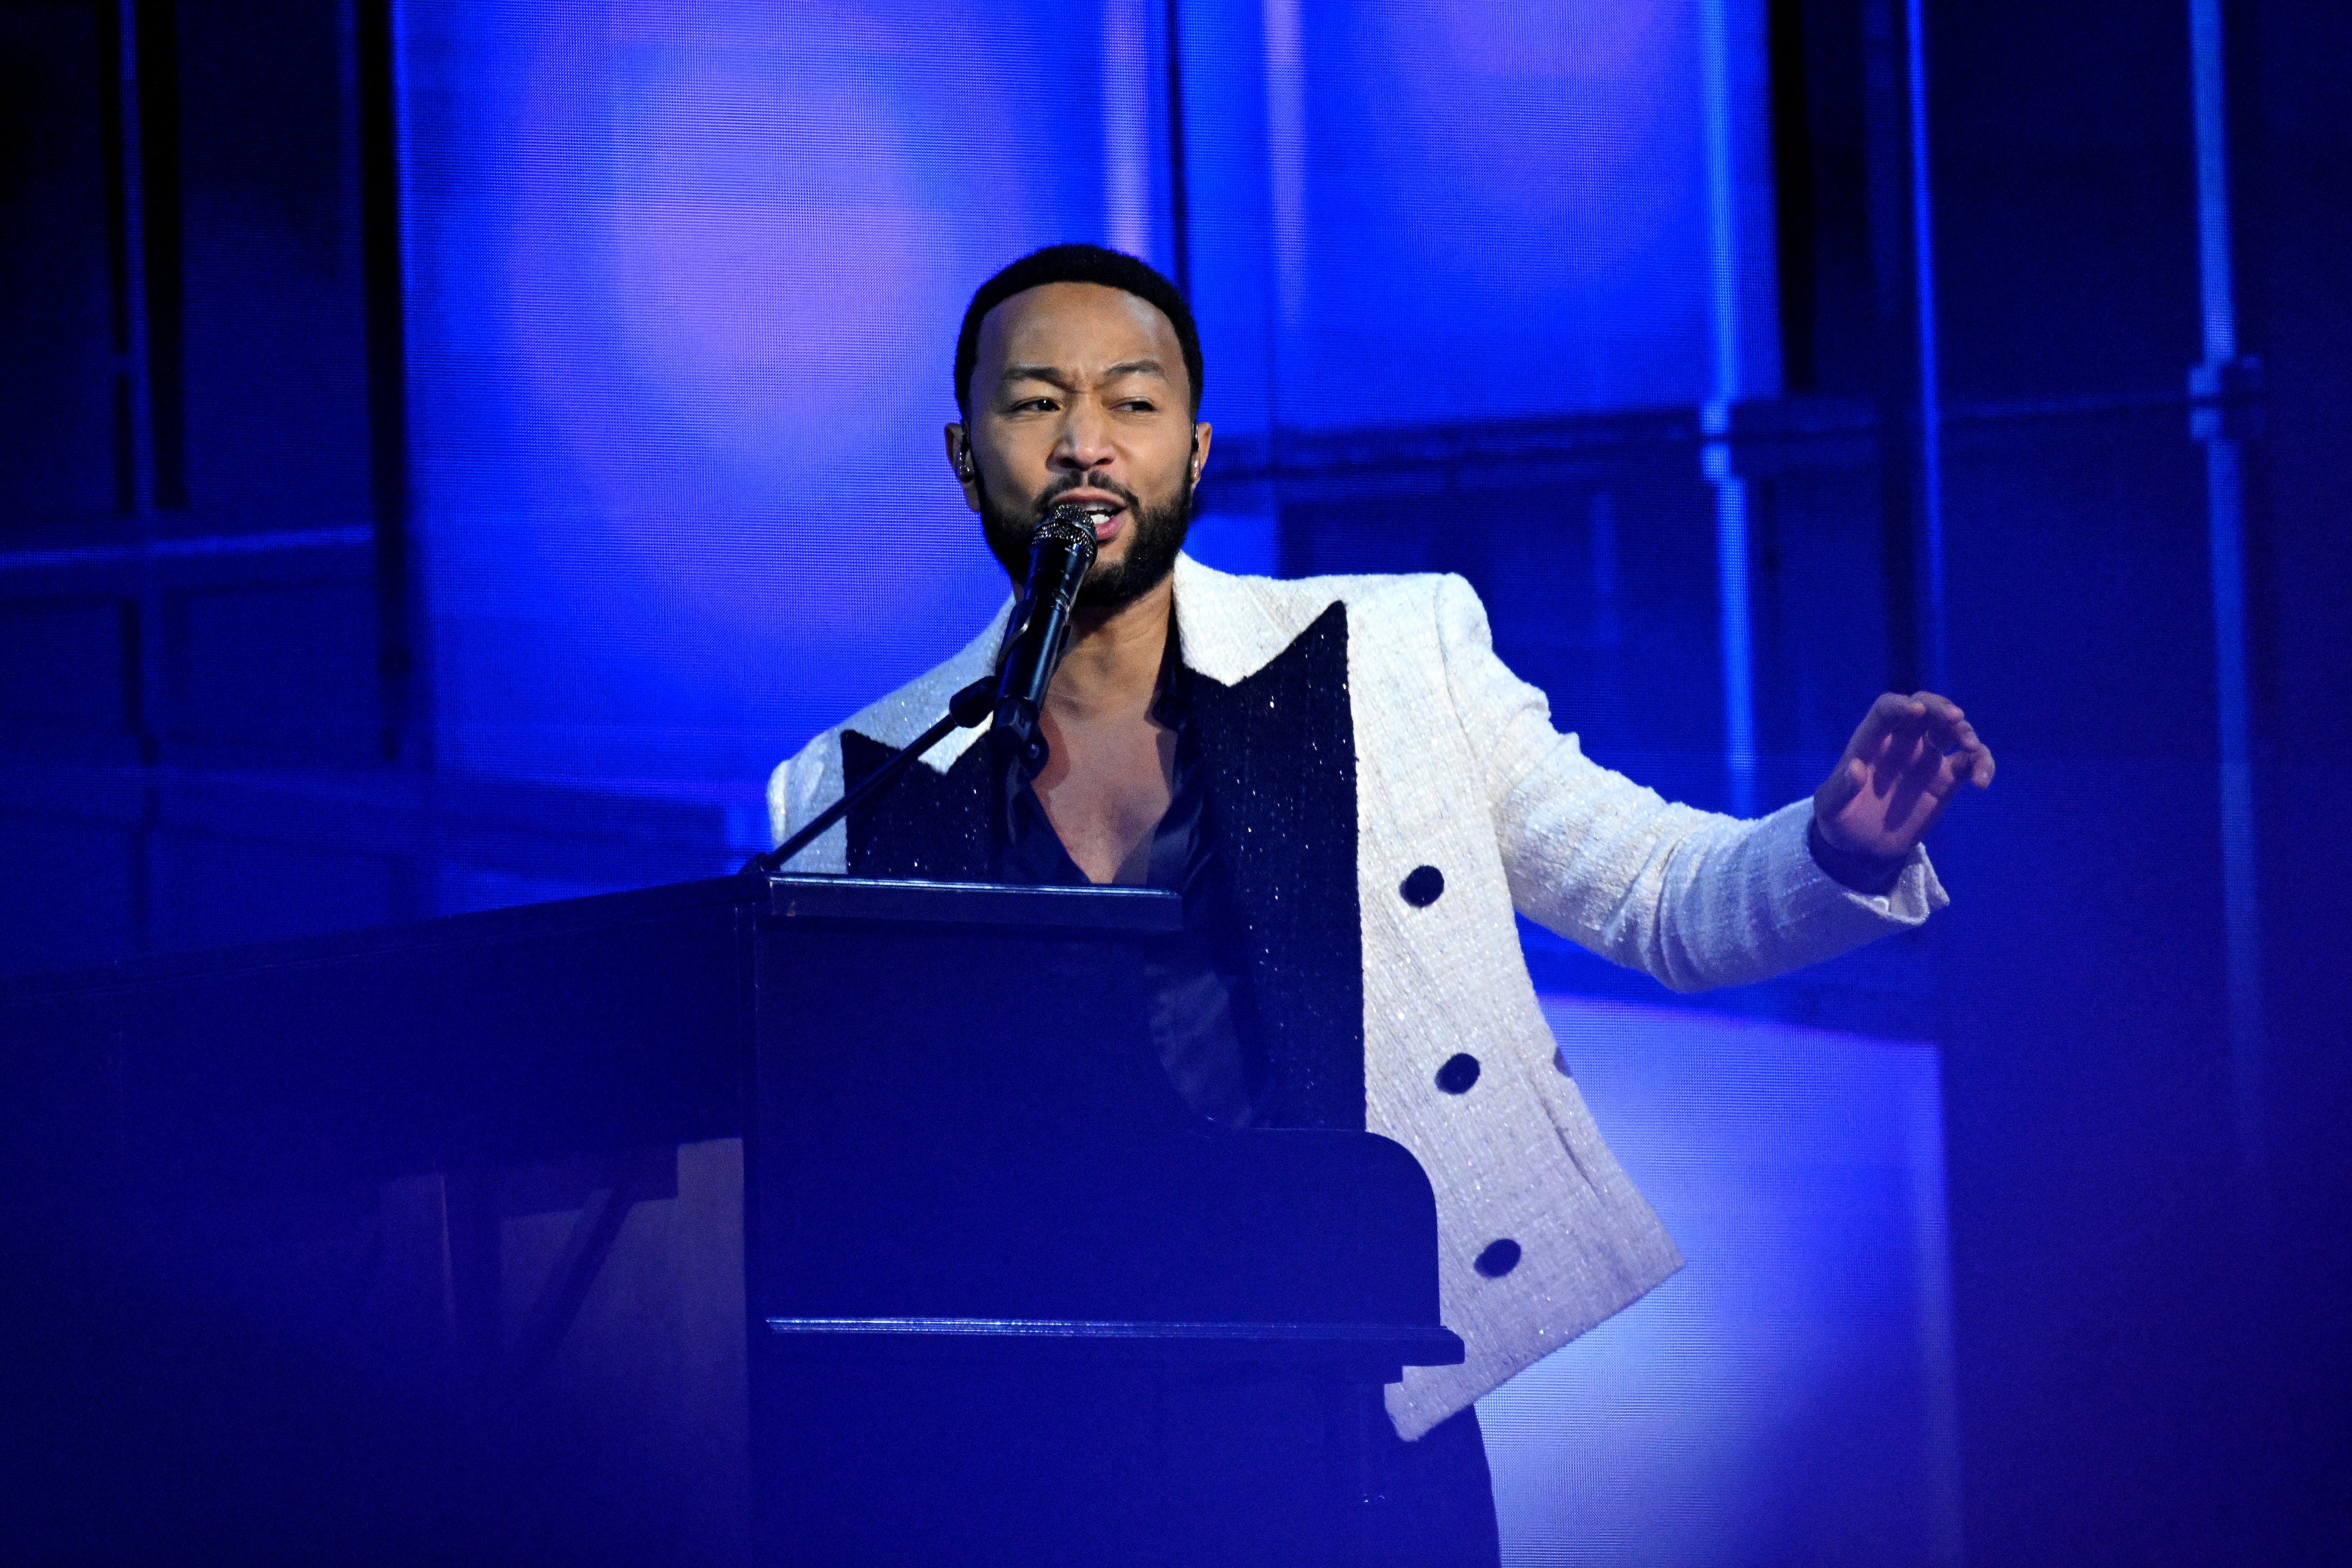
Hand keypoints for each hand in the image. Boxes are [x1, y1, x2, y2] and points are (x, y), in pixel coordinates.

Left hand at [1813, 691, 1994, 860]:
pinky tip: (1981, 781)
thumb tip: (1855, 769)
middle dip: (1940, 708)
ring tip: (1971, 749)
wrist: (1862, 847)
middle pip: (1925, 709)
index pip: (1886, 710)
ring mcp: (1926, 759)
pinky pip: (1969, 762)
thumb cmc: (1840, 821)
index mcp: (1871, 742)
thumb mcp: (1830, 810)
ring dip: (1965, 732)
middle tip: (1955, 719)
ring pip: (1951, 730)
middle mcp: (1901, 743)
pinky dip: (1981, 763)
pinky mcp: (1946, 780)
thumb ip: (1840, 790)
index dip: (1900, 705)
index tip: (1915, 710)